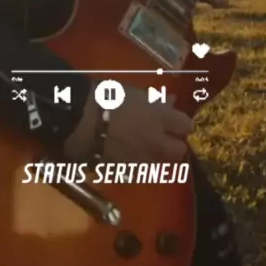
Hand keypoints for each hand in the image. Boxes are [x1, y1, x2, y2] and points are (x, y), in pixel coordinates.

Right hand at [64, 86, 192, 163]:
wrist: (79, 120)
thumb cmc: (106, 97)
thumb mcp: (134, 93)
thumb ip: (155, 101)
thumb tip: (169, 103)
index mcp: (160, 118)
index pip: (186, 125)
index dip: (180, 123)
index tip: (173, 119)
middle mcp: (157, 142)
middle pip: (179, 151)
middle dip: (173, 144)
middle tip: (161, 135)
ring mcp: (142, 159)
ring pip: (159, 163)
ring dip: (156, 155)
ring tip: (142, 145)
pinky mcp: (126, 172)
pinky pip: (139, 170)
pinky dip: (137, 163)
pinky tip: (126, 154)